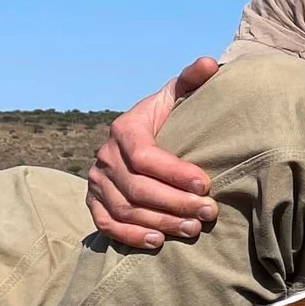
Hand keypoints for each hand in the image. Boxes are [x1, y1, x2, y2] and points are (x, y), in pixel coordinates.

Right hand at [87, 57, 220, 251]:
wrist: (144, 138)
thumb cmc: (169, 117)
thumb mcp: (178, 95)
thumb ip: (193, 80)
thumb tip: (209, 64)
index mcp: (124, 129)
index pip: (146, 156)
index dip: (174, 172)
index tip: (205, 184)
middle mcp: (105, 156)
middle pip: (137, 188)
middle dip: (175, 202)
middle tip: (207, 212)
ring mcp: (96, 182)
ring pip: (125, 209)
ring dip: (160, 221)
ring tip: (193, 228)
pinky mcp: (94, 203)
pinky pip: (107, 224)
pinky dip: (131, 235)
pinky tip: (158, 241)